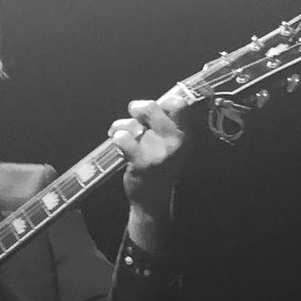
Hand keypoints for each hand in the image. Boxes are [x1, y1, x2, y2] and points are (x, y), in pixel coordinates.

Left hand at [109, 100, 189, 247]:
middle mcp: (174, 142)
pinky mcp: (142, 162)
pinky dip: (117, 137)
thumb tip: (148, 104)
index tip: (155, 108)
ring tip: (117, 131)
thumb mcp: (171, 147)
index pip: (180, 104)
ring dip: (121, 125)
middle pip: (152, 107)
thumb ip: (165, 126)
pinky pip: (124, 138)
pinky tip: (117, 142)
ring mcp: (158, 152)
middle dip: (138, 107)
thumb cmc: (160, 170)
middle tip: (133, 114)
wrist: (153, 200)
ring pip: (133, 123)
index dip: (164, 101)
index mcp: (184, 136)